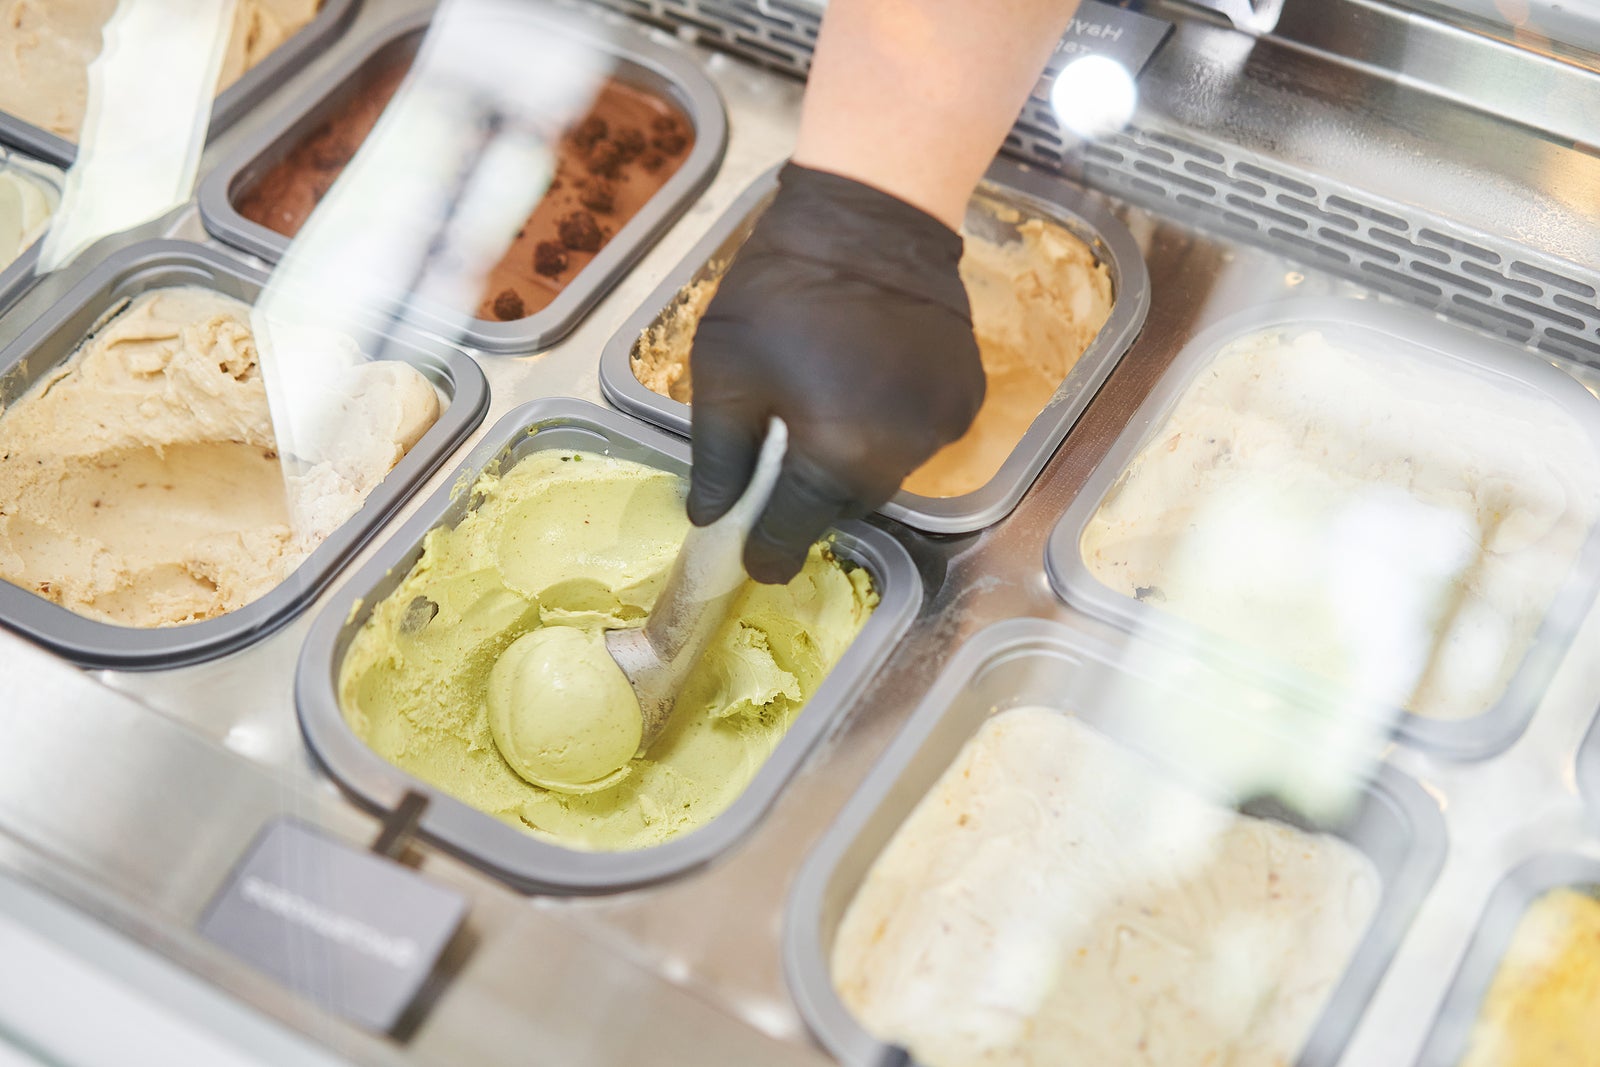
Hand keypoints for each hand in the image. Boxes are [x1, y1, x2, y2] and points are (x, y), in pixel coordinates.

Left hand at [687, 162, 984, 583]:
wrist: (872, 215)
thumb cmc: (783, 290)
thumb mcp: (724, 372)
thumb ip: (718, 457)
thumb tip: (712, 517)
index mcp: (837, 458)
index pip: (795, 534)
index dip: (767, 551)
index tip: (753, 560)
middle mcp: (901, 456)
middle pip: (843, 505)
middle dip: (809, 498)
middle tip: (780, 463)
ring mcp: (942, 428)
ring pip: (884, 473)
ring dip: (851, 461)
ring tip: (825, 409)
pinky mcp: (965, 400)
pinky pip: (917, 437)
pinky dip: (889, 427)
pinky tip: (867, 384)